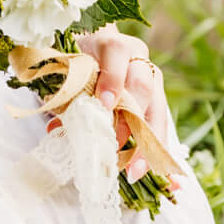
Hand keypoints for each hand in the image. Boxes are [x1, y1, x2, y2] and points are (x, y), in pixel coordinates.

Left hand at [76, 23, 181, 189]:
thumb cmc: (79, 60)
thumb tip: (57, 130)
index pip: (116, 53)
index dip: (112, 79)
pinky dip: (161, 154)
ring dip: (148, 143)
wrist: (95, 48)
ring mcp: (153, 80)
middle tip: (116, 146)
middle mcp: (138, 59)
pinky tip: (165, 179)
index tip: (103, 105)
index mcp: (112, 43)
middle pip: (143, 85)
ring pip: (158, 110)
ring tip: (135, 170)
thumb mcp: (69, 72)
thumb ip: (66, 96)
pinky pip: (163, 128)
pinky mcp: (158, 101)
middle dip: (131, 119)